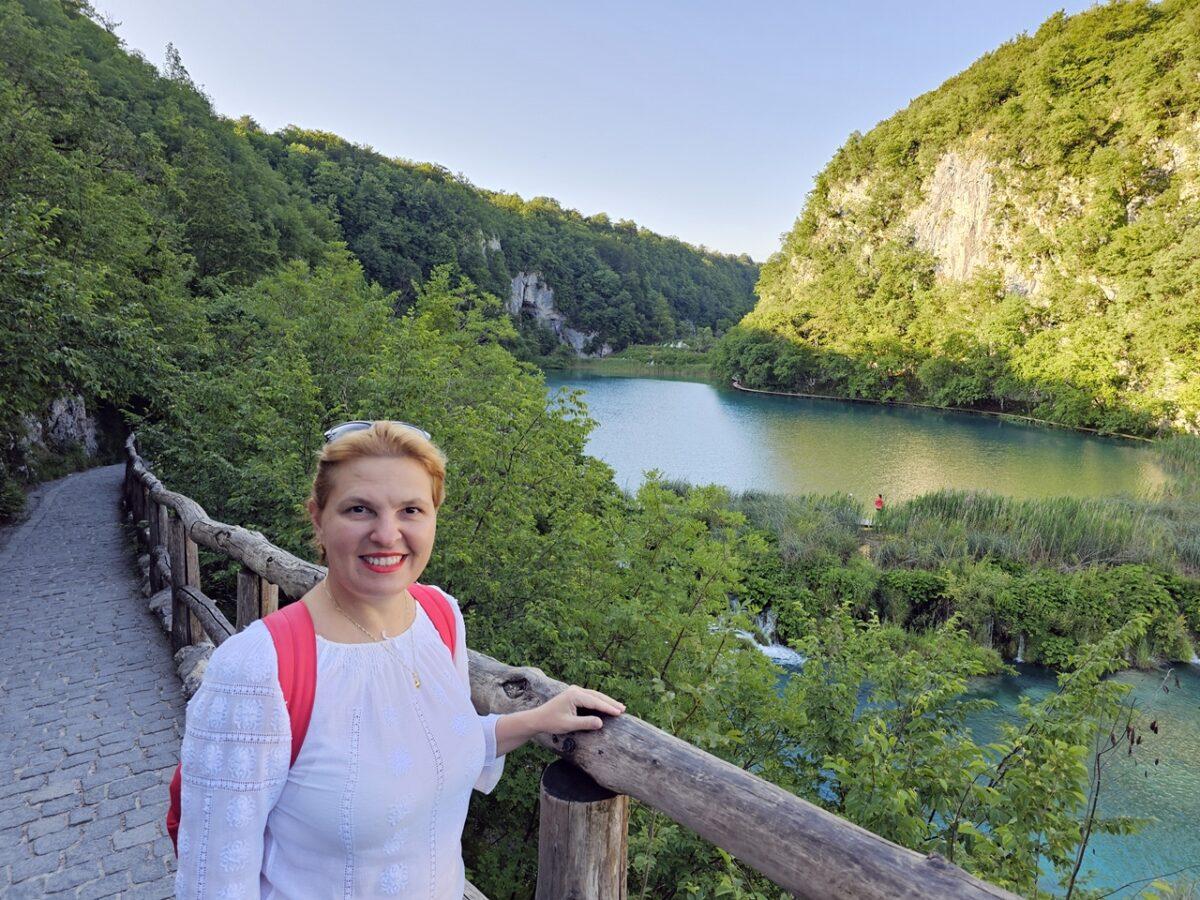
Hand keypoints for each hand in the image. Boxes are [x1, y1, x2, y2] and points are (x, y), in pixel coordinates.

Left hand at [494, 685, 626, 754]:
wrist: (538, 718)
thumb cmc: (551, 722)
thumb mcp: (569, 725)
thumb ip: (585, 723)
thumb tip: (601, 722)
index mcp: (574, 695)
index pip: (595, 701)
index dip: (608, 708)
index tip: (619, 713)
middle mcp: (575, 690)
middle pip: (597, 696)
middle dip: (610, 702)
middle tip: (623, 709)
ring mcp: (575, 691)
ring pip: (595, 695)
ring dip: (606, 701)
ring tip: (619, 707)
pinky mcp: (574, 695)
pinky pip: (590, 697)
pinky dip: (599, 702)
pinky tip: (606, 706)